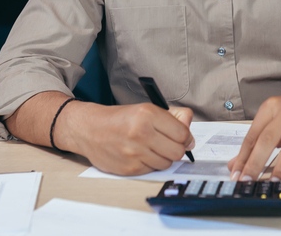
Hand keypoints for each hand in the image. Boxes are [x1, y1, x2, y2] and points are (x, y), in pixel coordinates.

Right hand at [59, 101, 194, 175]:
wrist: (89, 129)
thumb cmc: (120, 118)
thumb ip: (173, 117)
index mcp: (148, 114)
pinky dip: (150, 164)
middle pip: (177, 151)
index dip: (186, 137)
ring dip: (163, 158)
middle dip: (177, 149)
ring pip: (166, 163)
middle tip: (170, 145)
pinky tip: (140, 154)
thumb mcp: (147, 109)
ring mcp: (134, 153)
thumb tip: (190, 134)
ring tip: (153, 148)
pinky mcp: (128, 168)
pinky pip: (151, 170)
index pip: (182, 133)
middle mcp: (141, 133)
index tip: (184, 138)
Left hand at [228, 87, 280, 185]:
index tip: (236, 174)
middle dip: (256, 162)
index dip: (243, 156)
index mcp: (272, 107)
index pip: (253, 135)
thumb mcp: (274, 121)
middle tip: (249, 180)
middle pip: (268, 138)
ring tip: (275, 181)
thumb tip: (235, 164)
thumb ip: (255, 142)